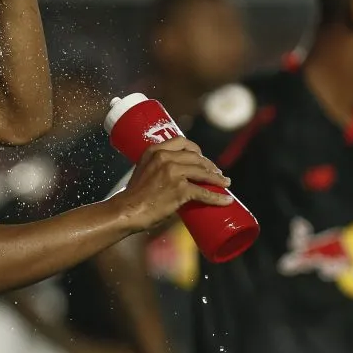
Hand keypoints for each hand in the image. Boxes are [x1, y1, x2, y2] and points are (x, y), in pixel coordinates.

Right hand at [115, 137, 232, 232]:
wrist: (126, 211)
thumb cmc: (133, 196)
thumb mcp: (143, 172)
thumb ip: (157, 169)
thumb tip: (174, 177)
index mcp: (154, 150)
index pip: (182, 141)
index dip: (196, 149)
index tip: (202, 157)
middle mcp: (165, 157)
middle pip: (196, 157)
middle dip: (210, 165)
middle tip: (217, 173)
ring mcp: (173, 173)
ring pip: (203, 172)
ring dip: (218, 178)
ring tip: (225, 183)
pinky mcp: (180, 190)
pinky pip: (204, 192)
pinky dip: (218, 197)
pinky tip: (226, 200)